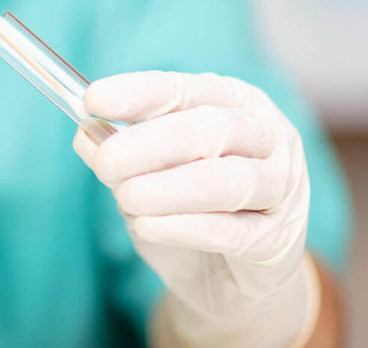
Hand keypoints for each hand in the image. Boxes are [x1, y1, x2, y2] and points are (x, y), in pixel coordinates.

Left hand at [74, 71, 314, 347]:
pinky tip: (146, 225)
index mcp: (235, 101)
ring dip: (167, 188)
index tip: (94, 99)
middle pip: (210, 129)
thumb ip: (121, 150)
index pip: (185, 89)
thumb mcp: (150, 172)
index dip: (138, 93)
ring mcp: (282, 186)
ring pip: (226, 181)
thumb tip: (85, 134)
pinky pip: (230, 231)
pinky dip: (183, 227)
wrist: (231, 277)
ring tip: (125, 197)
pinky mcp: (277, 240)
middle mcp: (268, 135)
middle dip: (150, 143)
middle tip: (106, 161)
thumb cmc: (191, 208)